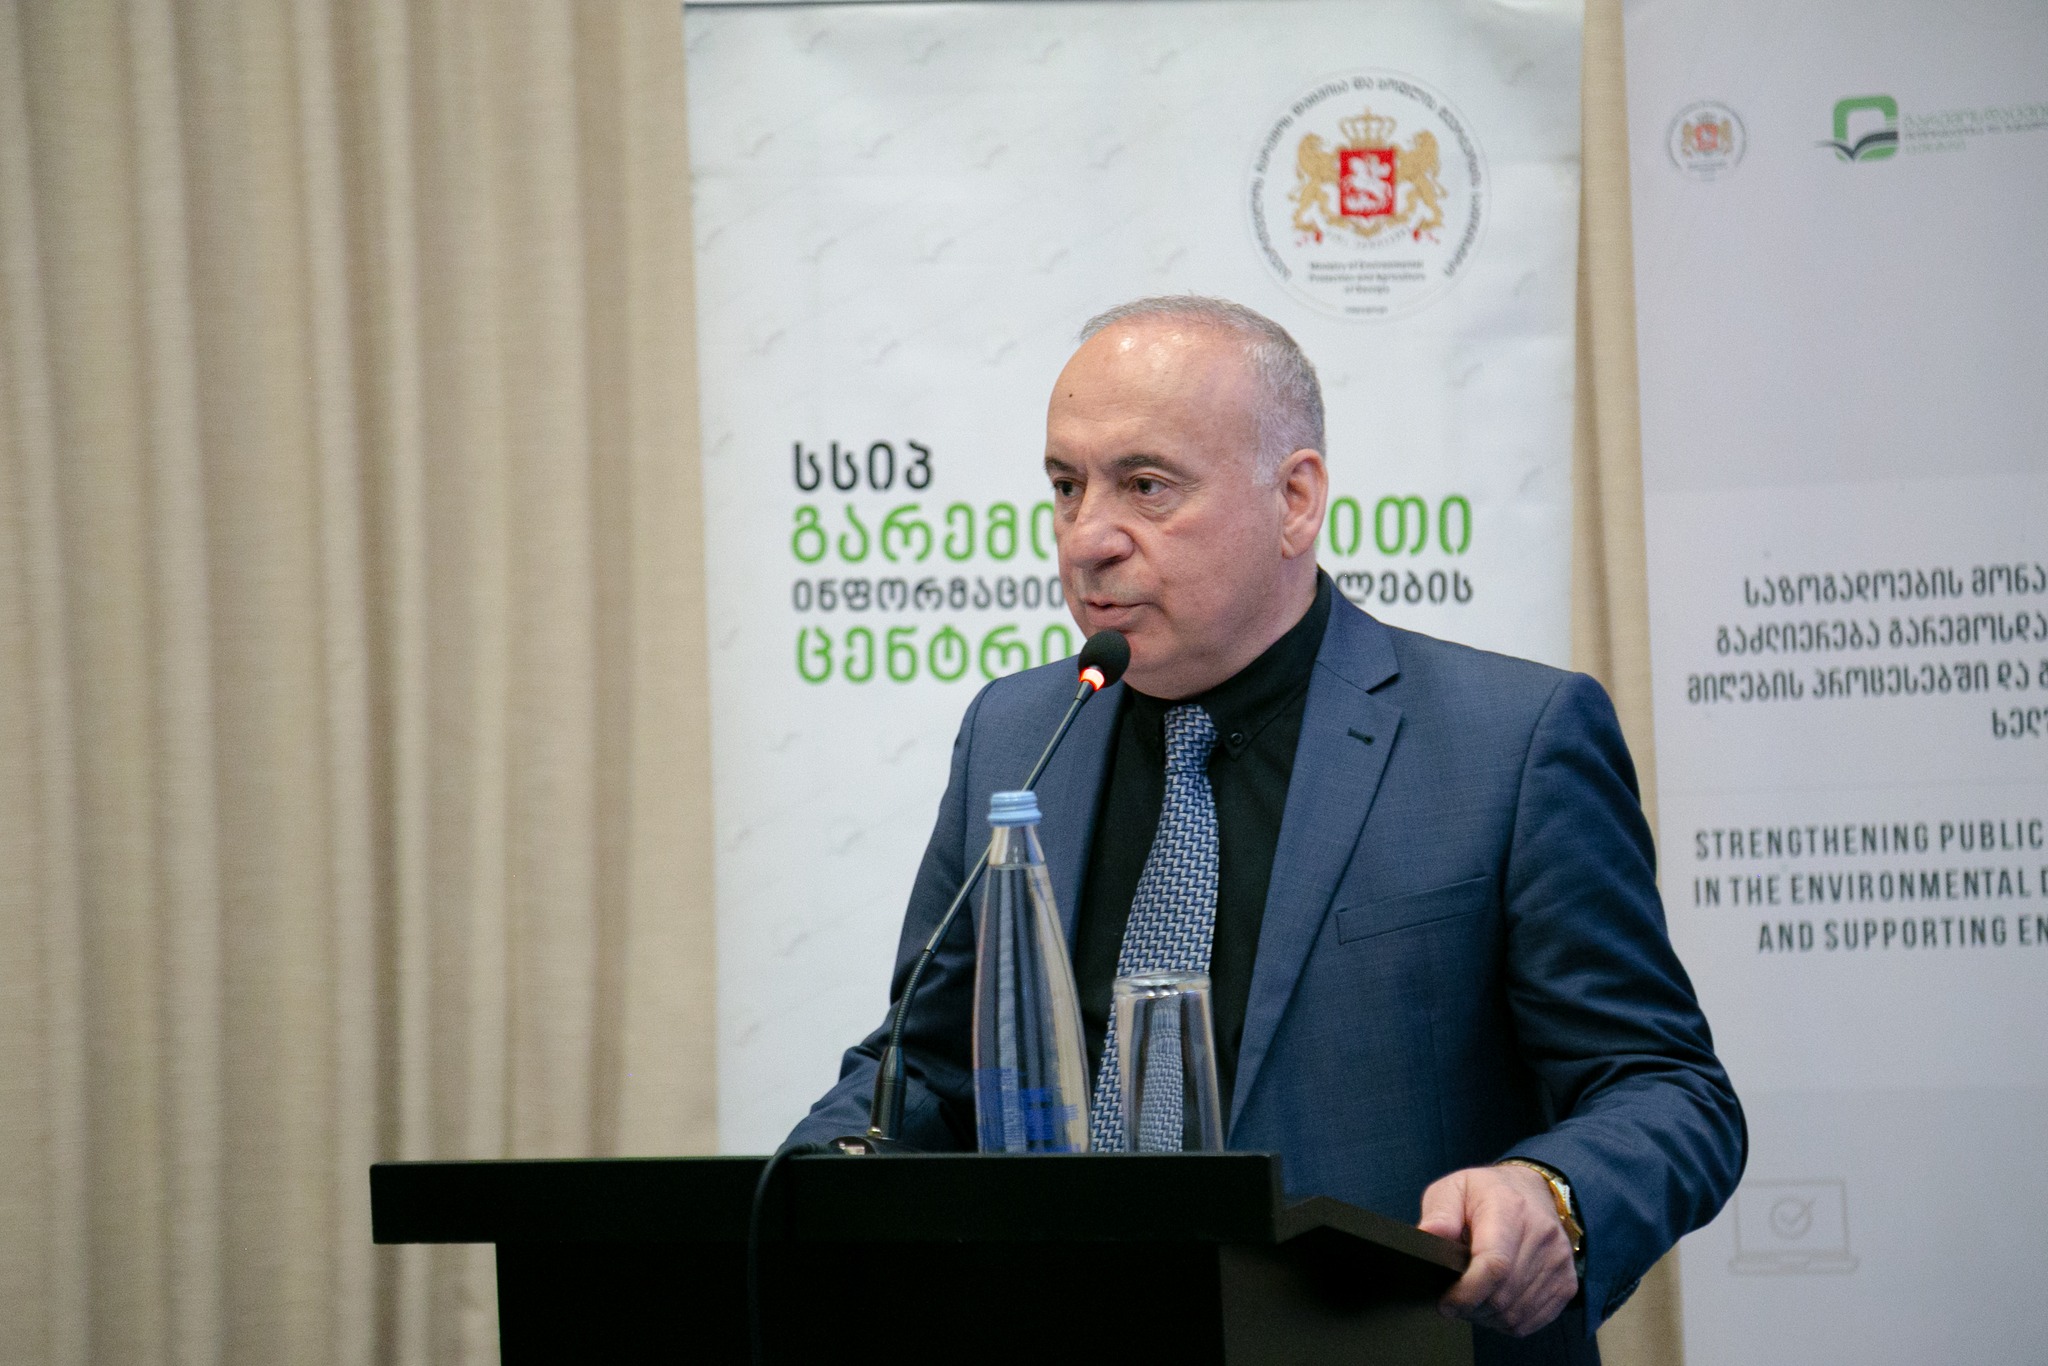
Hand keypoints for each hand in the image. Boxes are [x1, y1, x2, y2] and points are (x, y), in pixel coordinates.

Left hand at [1417, 1164, 1577, 1336]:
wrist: (1533, 1190)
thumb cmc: (1486, 1193)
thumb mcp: (1454, 1189)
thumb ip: (1439, 1213)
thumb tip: (1427, 1236)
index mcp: (1510, 1209)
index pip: (1494, 1265)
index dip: (1466, 1293)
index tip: (1445, 1302)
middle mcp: (1542, 1236)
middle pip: (1503, 1296)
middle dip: (1471, 1306)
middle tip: (1453, 1300)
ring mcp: (1558, 1262)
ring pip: (1516, 1314)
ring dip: (1488, 1316)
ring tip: (1472, 1299)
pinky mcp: (1567, 1283)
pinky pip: (1533, 1321)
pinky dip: (1508, 1321)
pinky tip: (1494, 1303)